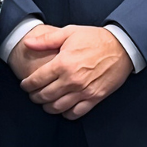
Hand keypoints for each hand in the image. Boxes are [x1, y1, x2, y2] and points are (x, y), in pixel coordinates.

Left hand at [13, 25, 131, 119]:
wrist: (122, 47)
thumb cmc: (95, 39)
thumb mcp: (70, 32)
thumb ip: (46, 40)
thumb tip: (27, 43)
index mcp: (63, 64)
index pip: (37, 80)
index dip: (27, 85)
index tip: (25, 85)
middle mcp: (71, 80)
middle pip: (44, 96)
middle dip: (35, 97)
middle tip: (33, 94)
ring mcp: (83, 91)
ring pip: (57, 107)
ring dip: (47, 107)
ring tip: (45, 102)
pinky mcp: (95, 98)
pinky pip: (76, 113)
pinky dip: (66, 113)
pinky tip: (63, 108)